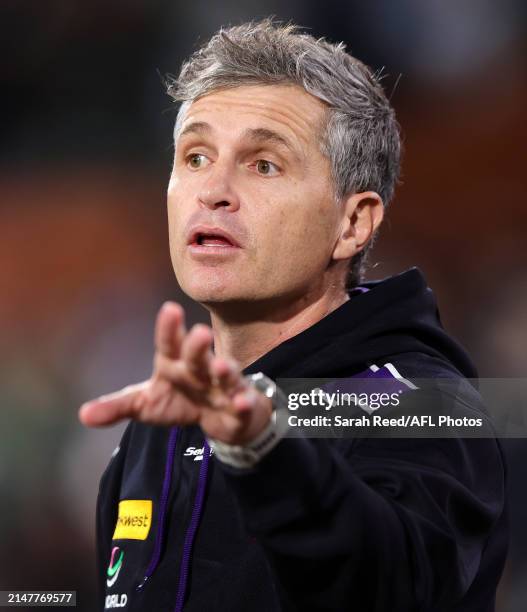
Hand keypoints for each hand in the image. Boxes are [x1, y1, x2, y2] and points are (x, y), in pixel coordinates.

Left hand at [78, 302, 272, 444]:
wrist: (218, 417)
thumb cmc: (179, 400)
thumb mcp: (145, 404)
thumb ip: (117, 406)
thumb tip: (82, 415)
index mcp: (175, 362)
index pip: (169, 343)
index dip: (169, 328)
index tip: (170, 309)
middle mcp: (199, 369)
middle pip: (198, 355)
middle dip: (198, 345)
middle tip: (200, 333)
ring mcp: (221, 386)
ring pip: (224, 375)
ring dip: (224, 370)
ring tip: (219, 367)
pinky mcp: (238, 406)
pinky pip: (242, 404)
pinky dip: (243, 403)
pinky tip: (241, 402)